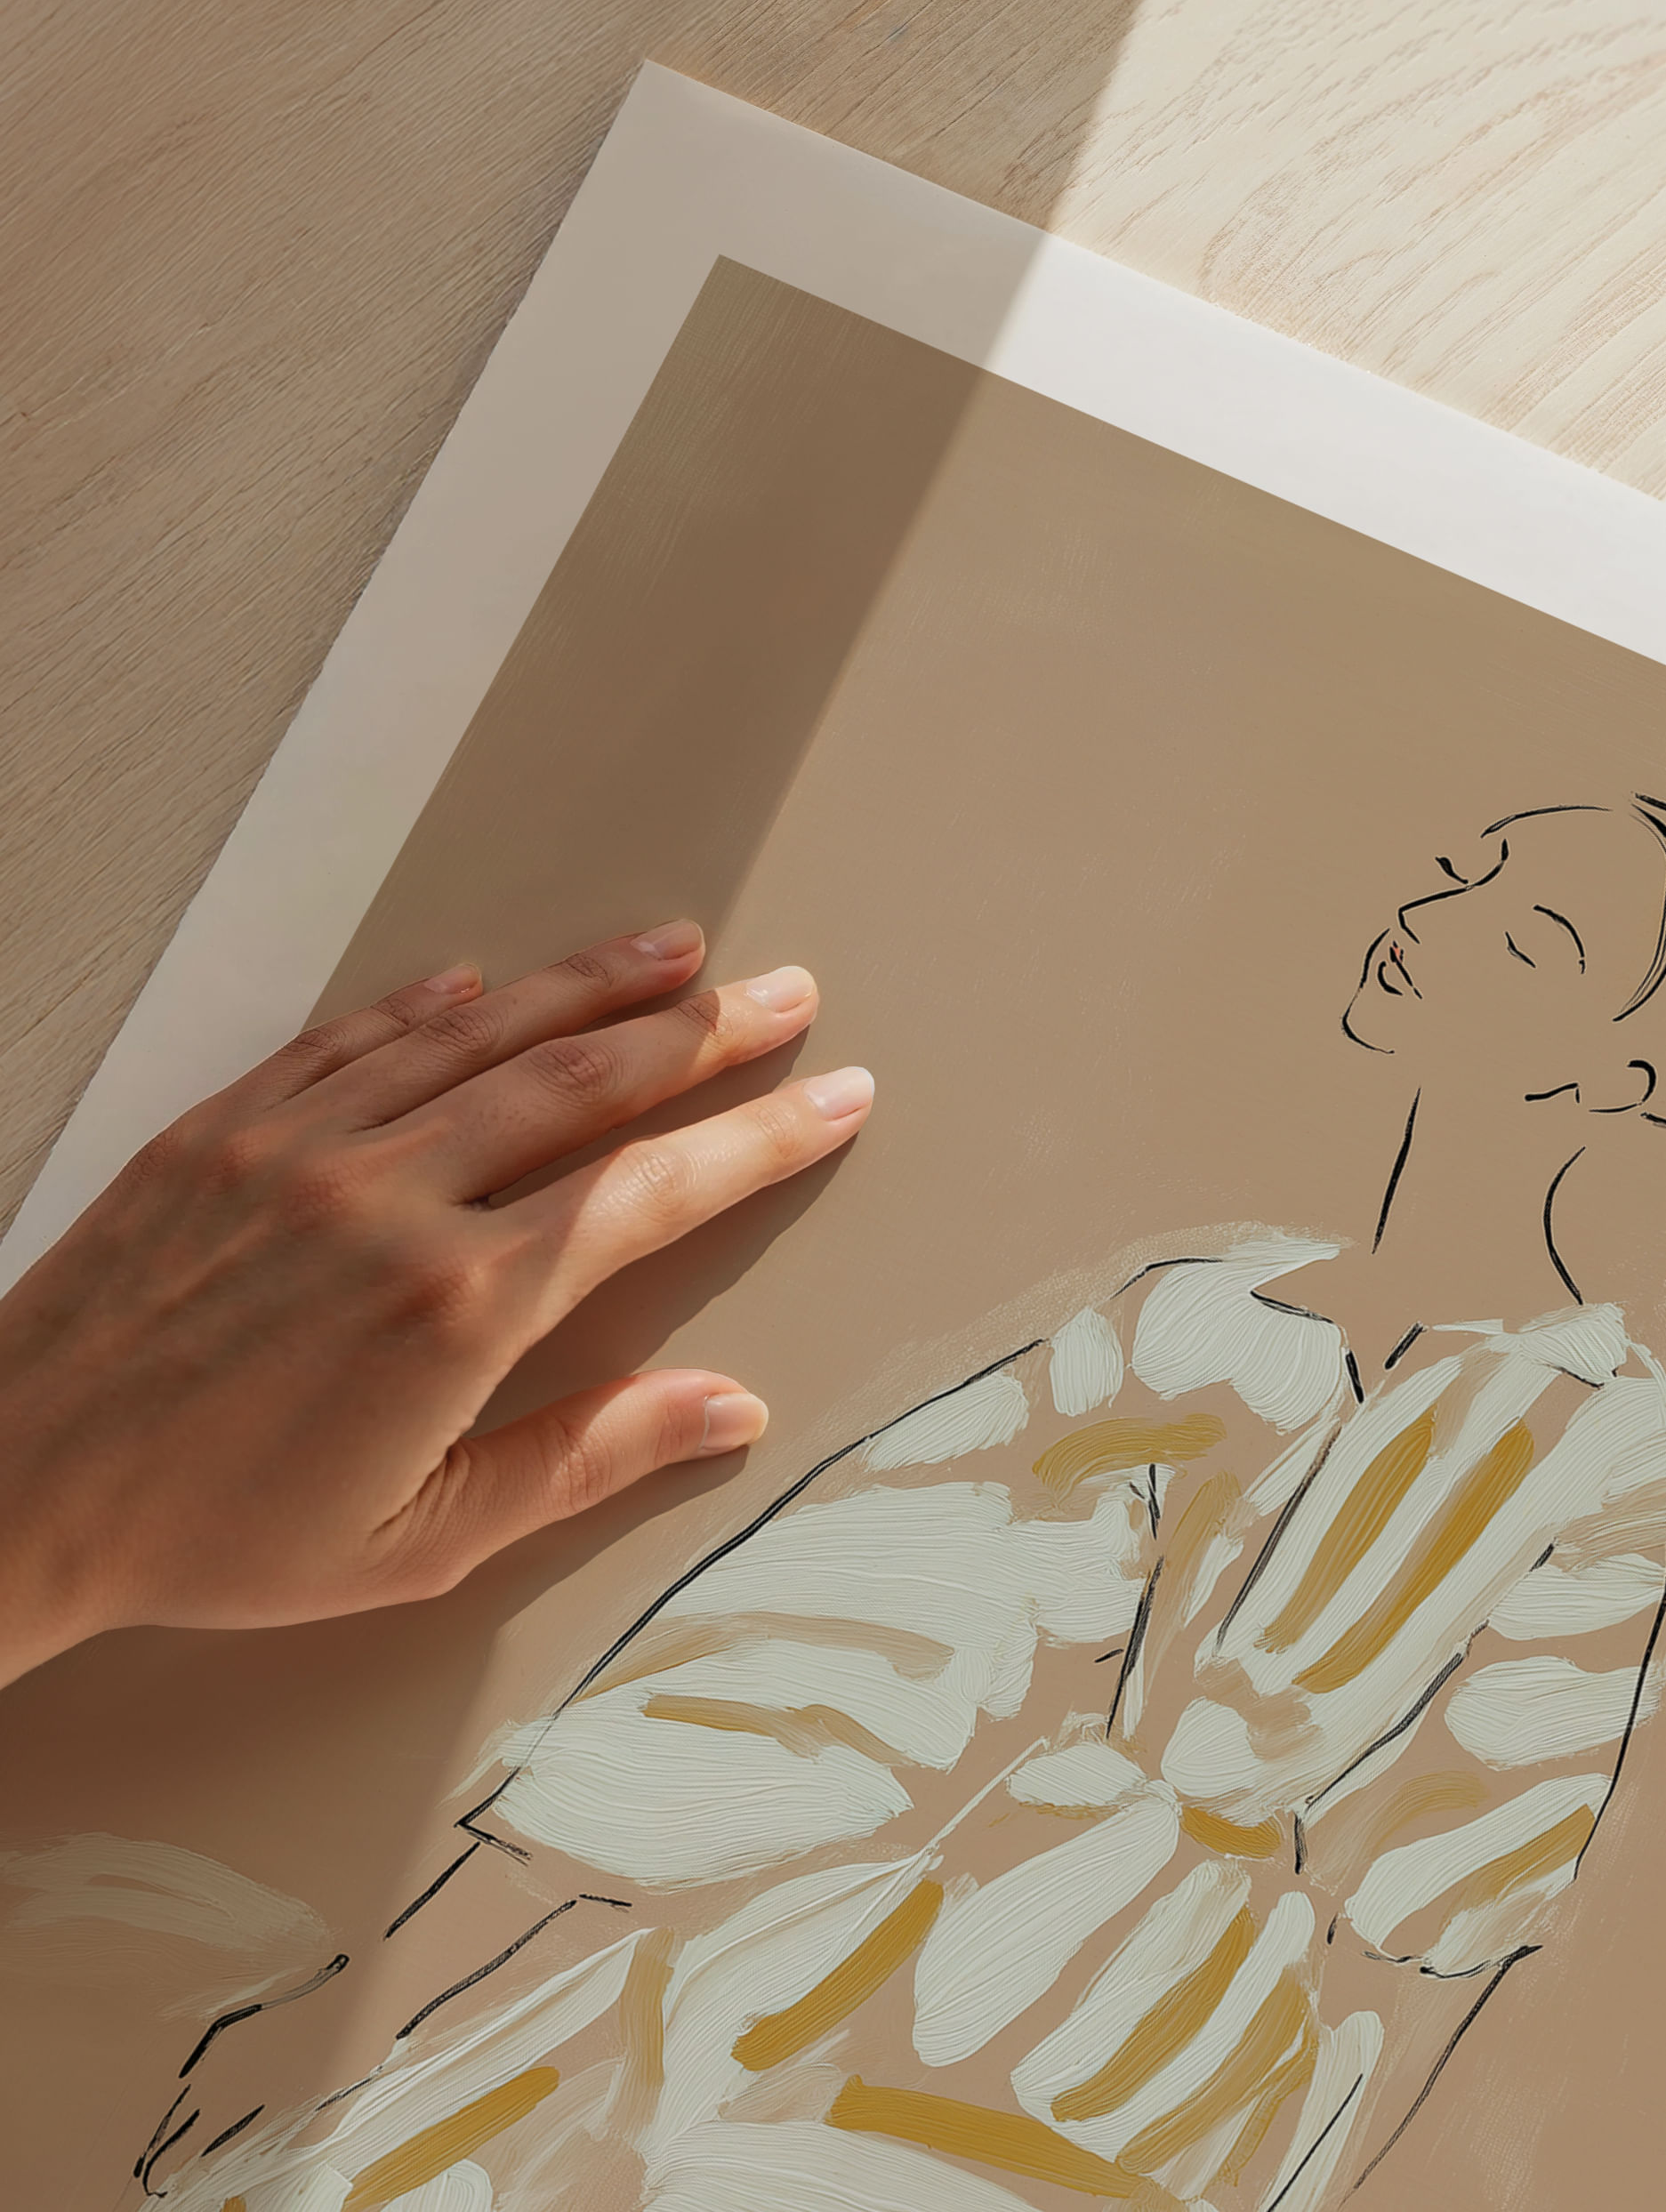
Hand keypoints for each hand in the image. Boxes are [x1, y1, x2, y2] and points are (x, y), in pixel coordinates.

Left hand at [0, 922, 872, 1685]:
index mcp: (458, 1305)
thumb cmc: (215, 1536)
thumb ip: (584, 1458)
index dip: (758, 1138)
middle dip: (702, 1031)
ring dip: (589, 985)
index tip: (832, 1094)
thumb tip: (729, 1407)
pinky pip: (352, 1034)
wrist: (16, 1483)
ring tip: (676, 949)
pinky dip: (430, 1001)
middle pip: (584, 1079)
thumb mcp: (420, 1541)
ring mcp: (304, 1144)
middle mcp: (392, 1196)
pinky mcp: (227, 1122)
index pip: (651, 1191)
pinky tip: (483, 976)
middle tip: (784, 992)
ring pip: (481, 1033)